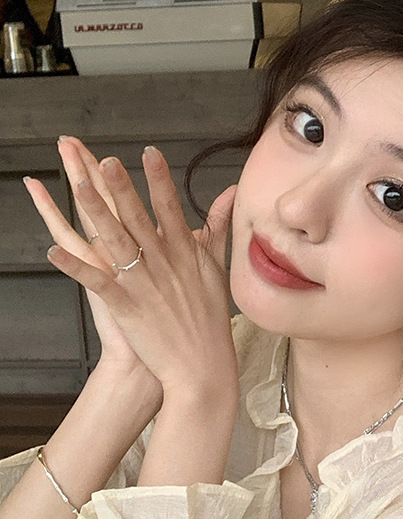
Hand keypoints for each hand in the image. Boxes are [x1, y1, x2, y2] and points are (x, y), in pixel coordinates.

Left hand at [41, 138, 237, 403]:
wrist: (203, 365)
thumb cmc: (211, 319)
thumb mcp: (219, 270)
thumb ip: (219, 229)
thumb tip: (232, 194)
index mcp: (186, 254)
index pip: (171, 209)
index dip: (159, 180)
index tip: (148, 153)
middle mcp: (165, 264)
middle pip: (139, 220)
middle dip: (122, 188)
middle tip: (106, 161)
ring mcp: (145, 285)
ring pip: (116, 243)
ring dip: (96, 215)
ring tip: (78, 188)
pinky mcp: (128, 307)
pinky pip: (98, 282)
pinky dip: (76, 267)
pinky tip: (54, 251)